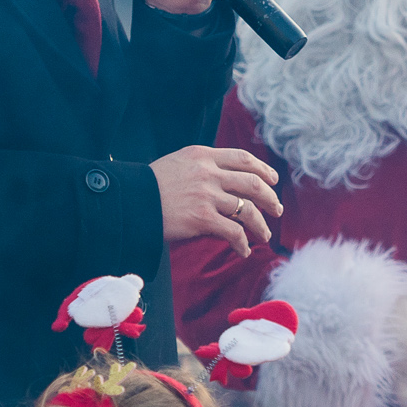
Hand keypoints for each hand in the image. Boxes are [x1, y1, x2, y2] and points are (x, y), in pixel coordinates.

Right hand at [153, 145, 281, 257]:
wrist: (130, 201)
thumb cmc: (151, 186)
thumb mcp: (178, 164)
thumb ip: (203, 168)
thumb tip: (229, 186)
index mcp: (202, 155)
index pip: (243, 158)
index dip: (263, 170)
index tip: (272, 180)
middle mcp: (208, 172)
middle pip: (253, 182)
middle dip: (270, 198)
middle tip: (277, 209)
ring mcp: (206, 195)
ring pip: (248, 209)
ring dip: (261, 225)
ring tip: (264, 234)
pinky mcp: (202, 218)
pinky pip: (234, 232)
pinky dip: (243, 243)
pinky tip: (244, 250)